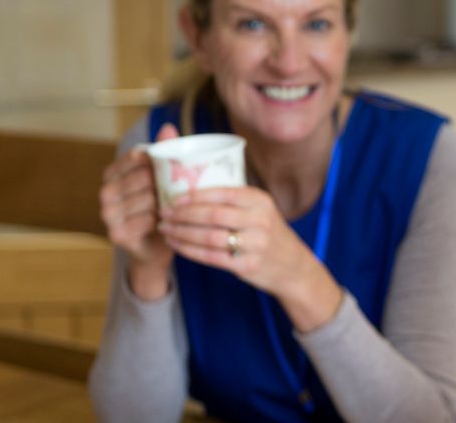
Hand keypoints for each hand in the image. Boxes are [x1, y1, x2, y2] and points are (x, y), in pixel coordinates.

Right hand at [99, 124, 178, 298]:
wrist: (158, 246)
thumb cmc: (162, 207)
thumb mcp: (165, 179)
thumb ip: (164, 154)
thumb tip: (168, 127)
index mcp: (114, 173)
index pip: (133, 156)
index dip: (156, 160)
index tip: (174, 166)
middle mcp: (106, 191)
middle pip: (141, 177)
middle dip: (165, 183)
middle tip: (182, 190)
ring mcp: (107, 213)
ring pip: (145, 199)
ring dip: (166, 203)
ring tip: (178, 206)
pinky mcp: (116, 233)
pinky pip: (144, 221)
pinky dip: (161, 221)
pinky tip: (169, 222)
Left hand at [158, 187, 341, 329]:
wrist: (292, 266)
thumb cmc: (268, 234)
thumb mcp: (261, 210)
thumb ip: (234, 201)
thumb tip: (190, 189)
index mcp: (260, 201)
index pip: (223, 193)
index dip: (195, 195)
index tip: (173, 197)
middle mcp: (260, 221)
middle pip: (213, 215)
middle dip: (183, 214)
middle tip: (163, 213)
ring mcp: (255, 245)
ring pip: (209, 237)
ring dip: (182, 232)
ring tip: (165, 229)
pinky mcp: (247, 265)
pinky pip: (211, 256)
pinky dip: (189, 250)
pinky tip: (176, 244)